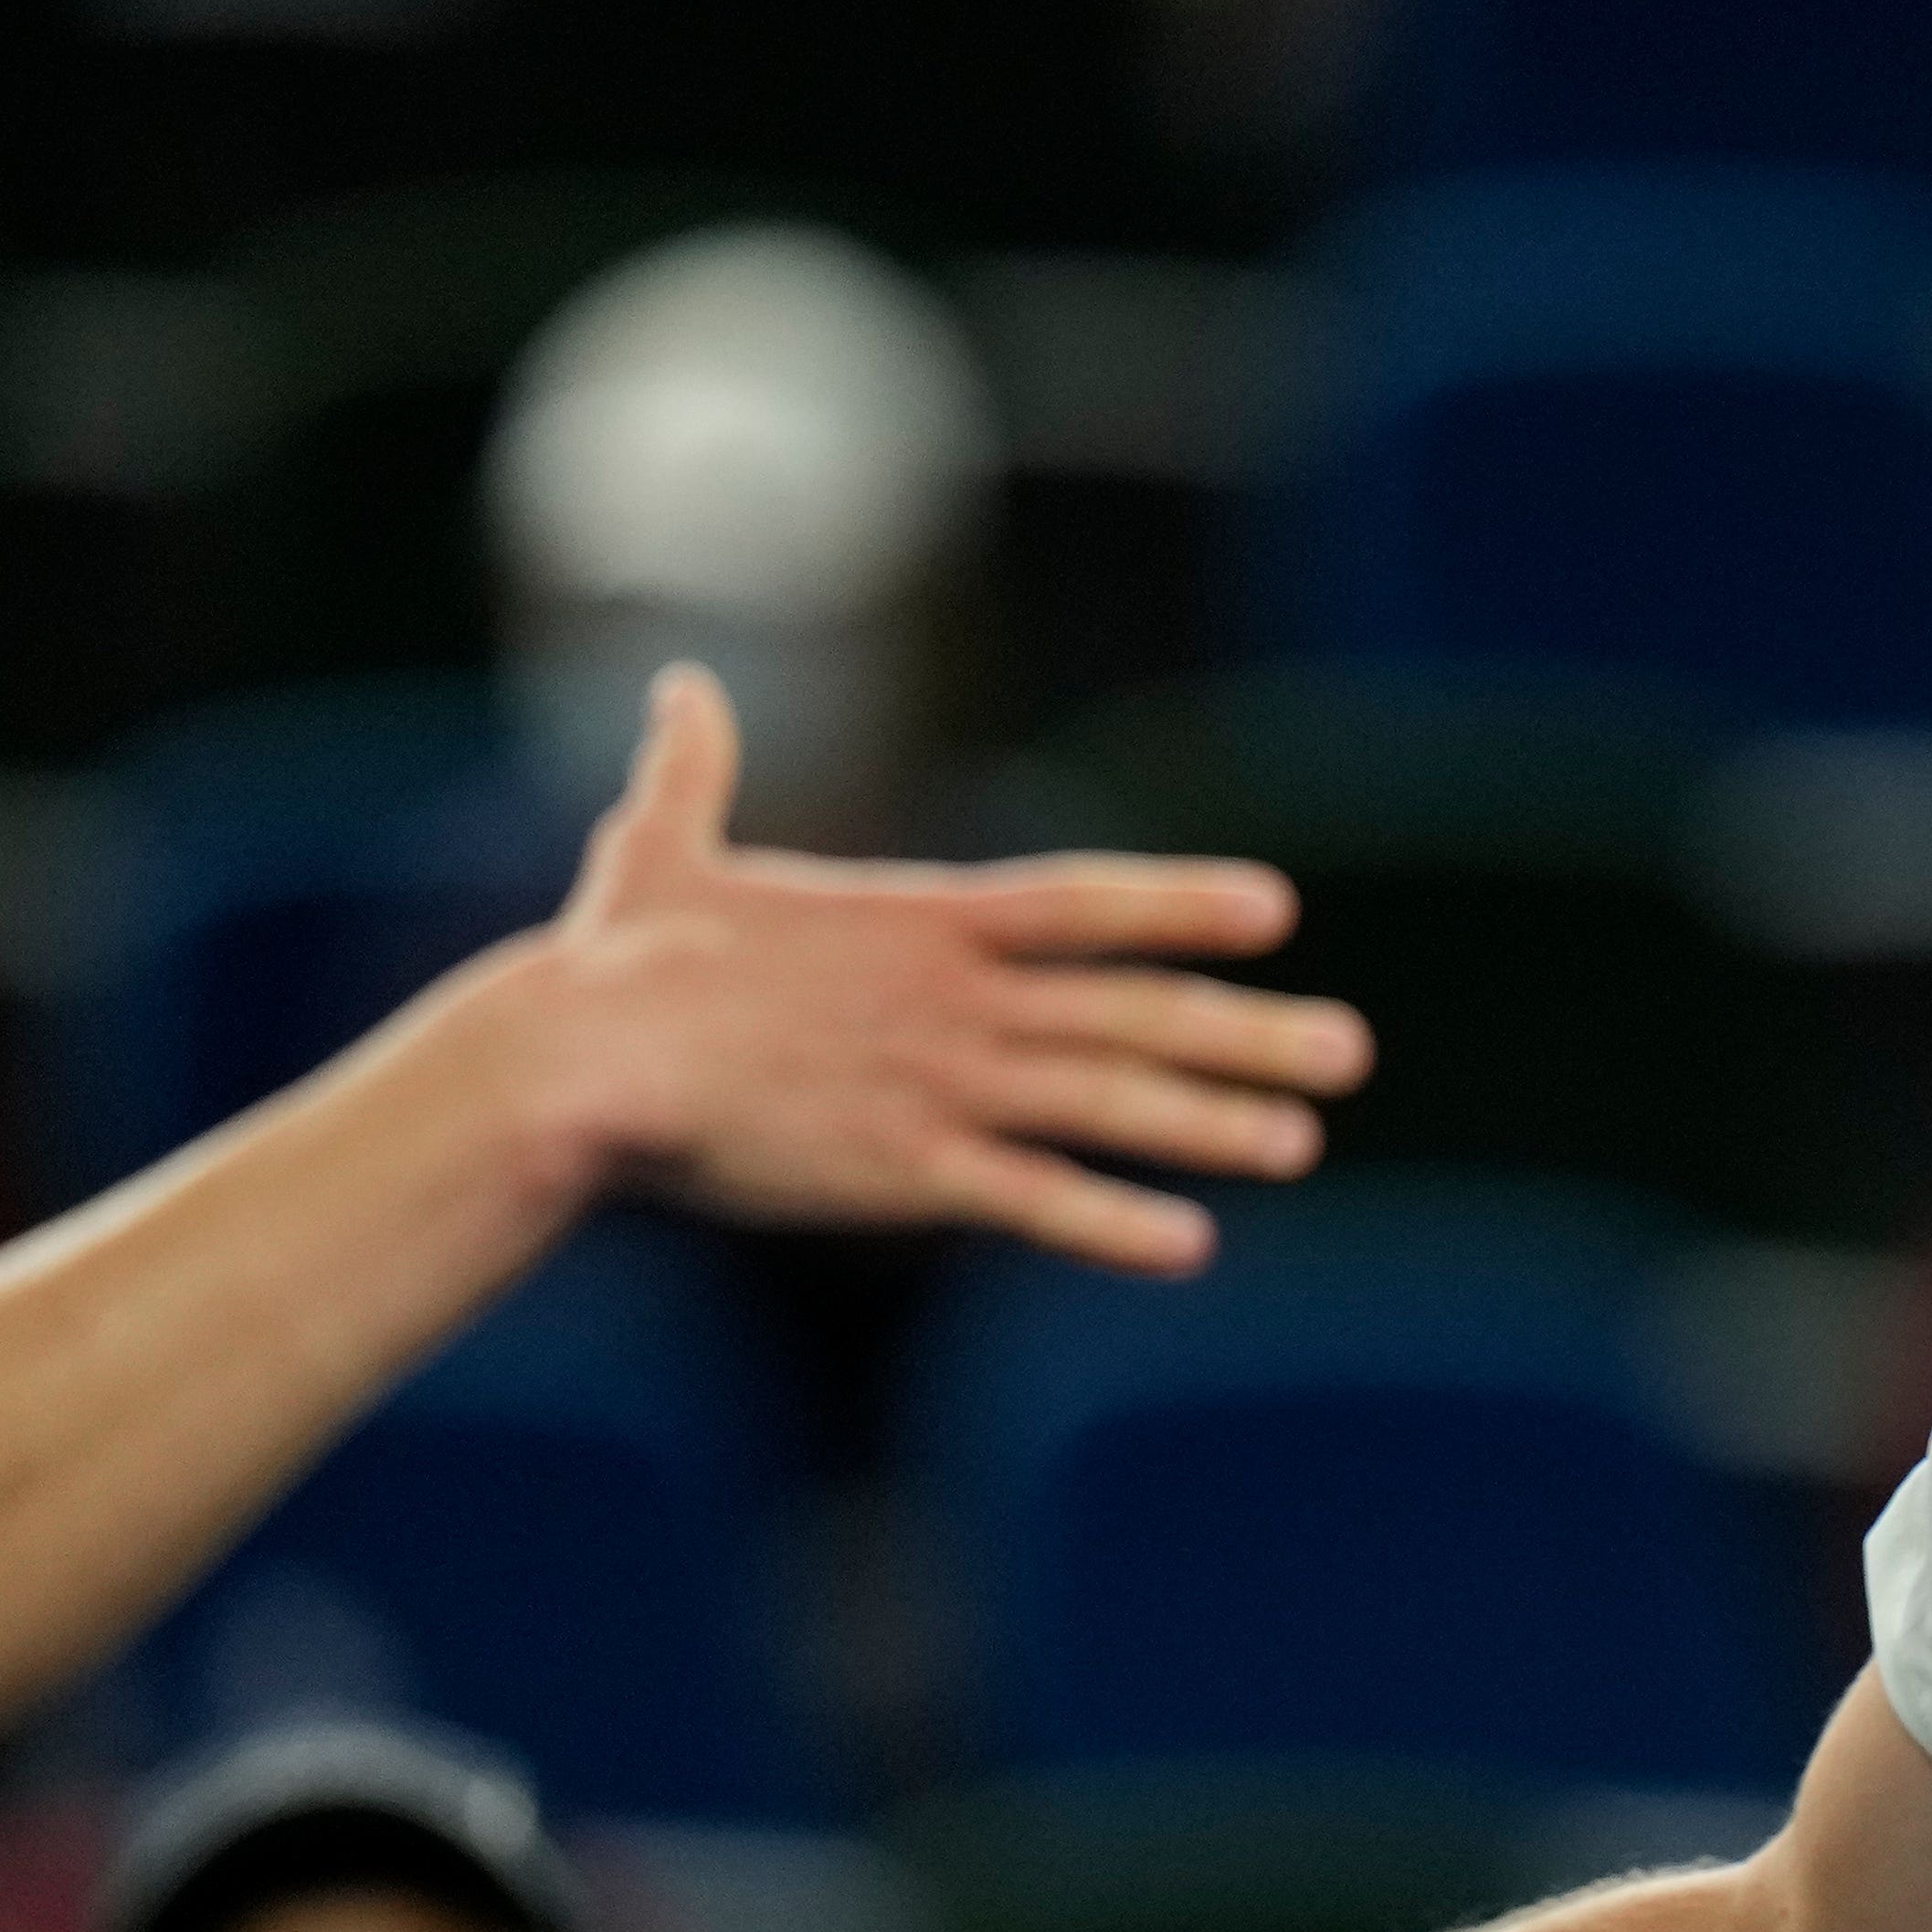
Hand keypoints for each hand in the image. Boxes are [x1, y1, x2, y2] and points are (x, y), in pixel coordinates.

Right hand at [512, 664, 1366, 1274]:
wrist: (582, 1058)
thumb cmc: (613, 960)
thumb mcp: (661, 846)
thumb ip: (691, 769)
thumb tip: (677, 686)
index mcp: (916, 921)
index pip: (1081, 902)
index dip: (1181, 905)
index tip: (1275, 911)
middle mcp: (952, 999)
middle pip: (1129, 1009)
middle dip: (1247, 1029)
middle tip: (1349, 1048)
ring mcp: (936, 1085)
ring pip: (1103, 1103)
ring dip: (1208, 1123)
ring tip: (1301, 1141)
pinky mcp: (900, 1172)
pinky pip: (1029, 1200)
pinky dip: (1111, 1223)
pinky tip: (1188, 1245)